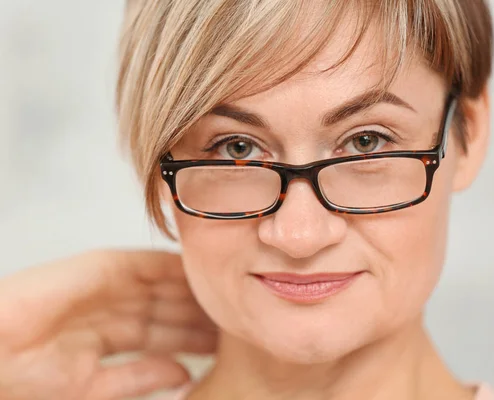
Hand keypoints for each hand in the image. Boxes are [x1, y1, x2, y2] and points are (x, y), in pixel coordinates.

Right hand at [0, 250, 216, 399]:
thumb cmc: (31, 378)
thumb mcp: (94, 387)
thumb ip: (140, 379)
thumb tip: (183, 376)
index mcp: (112, 336)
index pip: (165, 335)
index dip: (195, 337)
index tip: (227, 341)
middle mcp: (118, 308)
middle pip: (173, 308)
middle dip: (204, 313)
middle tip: (241, 314)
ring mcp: (114, 286)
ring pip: (169, 286)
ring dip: (198, 290)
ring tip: (233, 294)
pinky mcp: (108, 265)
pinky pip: (153, 263)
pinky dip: (179, 265)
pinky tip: (207, 270)